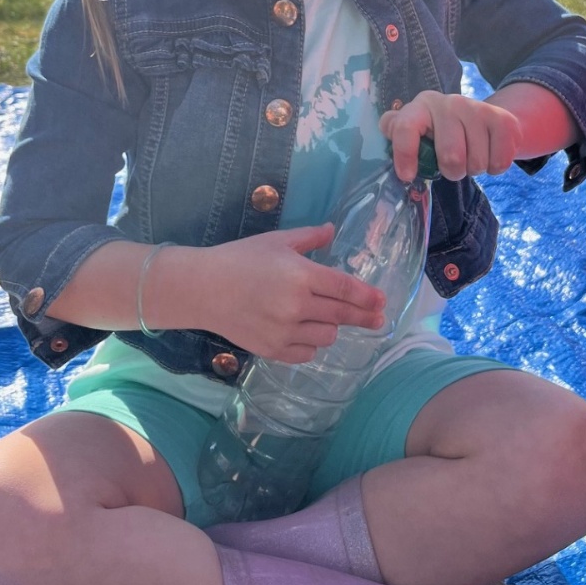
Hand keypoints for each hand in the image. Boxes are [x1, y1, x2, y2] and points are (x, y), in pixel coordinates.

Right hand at [191, 225, 384, 364]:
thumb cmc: (239, 258)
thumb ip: (309, 238)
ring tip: (324, 317)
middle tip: (378, 318)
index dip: (367, 296)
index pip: (344, 288)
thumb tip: (332, 230)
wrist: (203, 289)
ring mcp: (284, 331)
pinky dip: (310, 344)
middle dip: (364, 316)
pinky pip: (307, 354)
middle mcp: (296, 306)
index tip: (382, 301)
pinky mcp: (272, 350)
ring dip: (331, 327)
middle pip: (342, 315)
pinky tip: (304, 331)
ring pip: (327, 336)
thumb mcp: (276, 241)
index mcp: (300, 275)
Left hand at [379, 90, 521, 182]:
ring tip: (471, 157)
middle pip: (451, 156)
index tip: (408, 176)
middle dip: (452, 171)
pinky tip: (489, 154)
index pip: (405, 127)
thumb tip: (387, 126)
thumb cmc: (442, 132)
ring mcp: (478, 108)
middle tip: (453, 165)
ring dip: (474, 169)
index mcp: (421, 106)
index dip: (405, 155)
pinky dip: (494, 168)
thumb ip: (399, 131)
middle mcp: (449, 102)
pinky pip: (499, 162)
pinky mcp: (504, 120)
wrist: (485, 119)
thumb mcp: (418, 130)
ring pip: (476, 162)